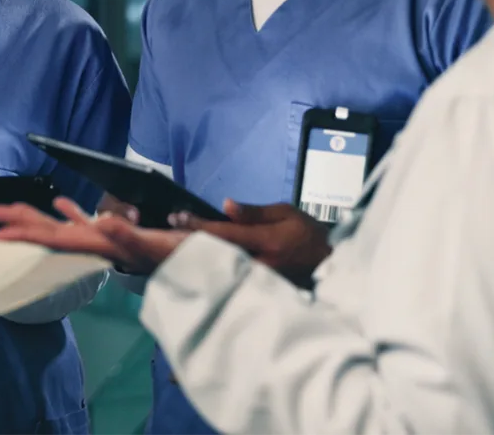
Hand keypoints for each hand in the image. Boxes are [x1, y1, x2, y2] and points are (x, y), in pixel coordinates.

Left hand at [0, 197, 189, 274]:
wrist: (189, 265)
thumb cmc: (172, 256)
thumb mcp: (150, 243)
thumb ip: (126, 234)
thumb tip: (102, 221)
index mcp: (95, 245)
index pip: (53, 238)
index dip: (26, 234)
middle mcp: (92, 244)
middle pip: (48, 232)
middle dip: (20, 223)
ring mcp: (100, 240)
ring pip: (61, 227)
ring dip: (37, 217)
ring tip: (13, 208)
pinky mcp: (112, 235)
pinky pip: (85, 223)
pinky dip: (70, 213)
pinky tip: (59, 203)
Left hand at [173, 200, 331, 286]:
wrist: (329, 263)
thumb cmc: (307, 234)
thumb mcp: (285, 213)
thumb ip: (254, 212)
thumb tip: (225, 206)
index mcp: (266, 241)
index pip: (224, 233)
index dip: (198, 225)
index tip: (175, 218)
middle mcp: (259, 263)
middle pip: (216, 253)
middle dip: (188, 242)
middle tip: (164, 232)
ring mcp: (258, 280)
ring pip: (219, 267)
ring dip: (195, 255)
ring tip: (171, 245)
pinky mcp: (257, 289)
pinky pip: (228, 277)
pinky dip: (210, 268)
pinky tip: (193, 261)